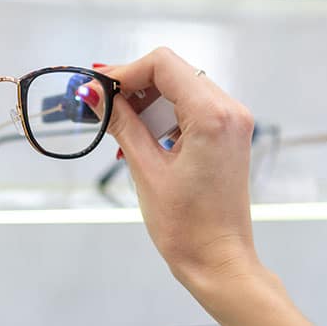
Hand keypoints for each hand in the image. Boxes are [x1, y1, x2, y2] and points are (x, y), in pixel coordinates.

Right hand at [94, 47, 261, 307]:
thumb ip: (121, 123)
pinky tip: (142, 140)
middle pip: (172, 72)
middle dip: (133, 86)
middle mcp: (229, 110)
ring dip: (146, 102)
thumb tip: (94, 94)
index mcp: (212, 115)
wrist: (219, 261)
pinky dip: (163, 115)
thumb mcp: (145, 169)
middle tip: (101, 110)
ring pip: (180, 88)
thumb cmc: (185, 225)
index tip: (97, 93)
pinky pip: (191, 108)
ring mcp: (232, 122)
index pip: (162, 64)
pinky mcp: (228, 135)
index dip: (124, 73)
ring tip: (120, 132)